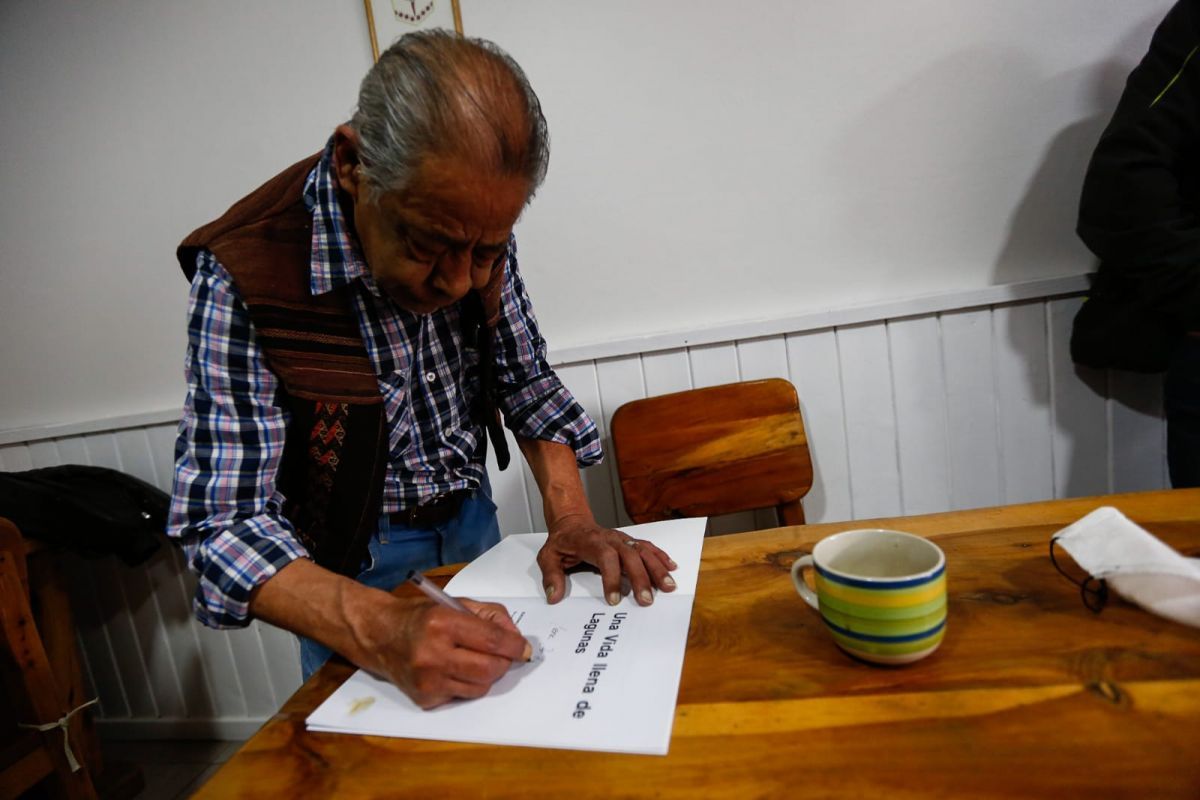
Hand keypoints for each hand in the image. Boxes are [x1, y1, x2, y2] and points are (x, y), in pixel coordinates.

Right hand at [349, 591, 530, 708]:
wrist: (379, 635)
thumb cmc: (421, 617)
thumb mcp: (455, 604)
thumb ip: (490, 617)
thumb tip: (516, 639)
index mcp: (442, 623)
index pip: (491, 640)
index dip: (514, 646)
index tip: (524, 649)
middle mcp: (433, 654)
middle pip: (489, 669)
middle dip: (504, 663)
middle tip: (503, 656)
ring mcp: (428, 680)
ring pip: (480, 687)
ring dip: (486, 675)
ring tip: (473, 660)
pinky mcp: (424, 698)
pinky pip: (461, 696)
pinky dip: (465, 684)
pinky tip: (452, 670)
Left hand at [537, 514, 677, 606]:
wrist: (572, 522)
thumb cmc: (562, 541)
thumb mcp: (548, 556)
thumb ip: (551, 576)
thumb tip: (554, 596)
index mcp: (591, 542)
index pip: (606, 558)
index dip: (612, 578)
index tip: (614, 599)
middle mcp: (611, 539)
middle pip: (630, 556)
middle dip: (640, 578)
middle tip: (647, 600)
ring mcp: (622, 539)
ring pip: (643, 551)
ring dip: (657, 569)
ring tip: (669, 587)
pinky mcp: (629, 541)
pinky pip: (647, 547)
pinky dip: (660, 556)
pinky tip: (671, 567)